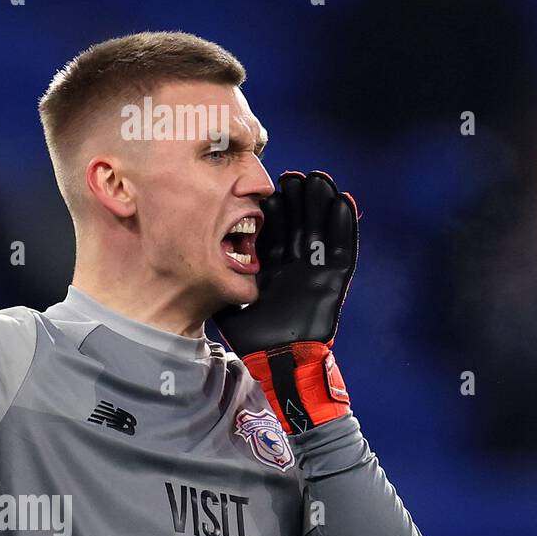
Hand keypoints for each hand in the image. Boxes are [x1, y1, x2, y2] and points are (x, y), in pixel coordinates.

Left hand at [214, 171, 359, 432]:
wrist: (280, 360)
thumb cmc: (252, 334)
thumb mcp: (227, 298)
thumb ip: (218, 275)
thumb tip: (191, 251)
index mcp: (270, 265)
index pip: (273, 227)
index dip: (275, 206)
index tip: (272, 183)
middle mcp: (294, 263)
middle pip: (299, 223)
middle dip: (300, 199)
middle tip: (297, 175)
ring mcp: (316, 269)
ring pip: (321, 229)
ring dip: (322, 204)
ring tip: (321, 179)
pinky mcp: (335, 278)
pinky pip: (342, 248)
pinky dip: (344, 226)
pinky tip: (344, 203)